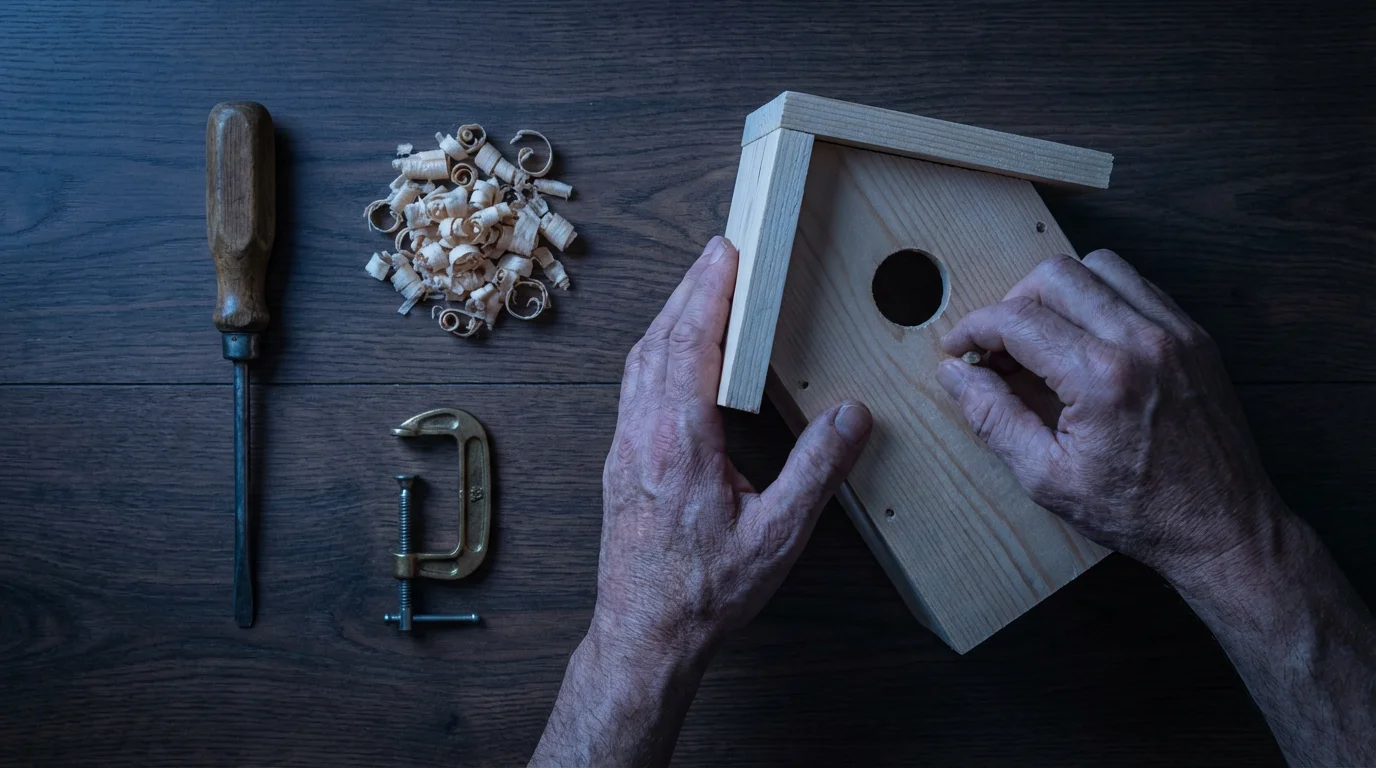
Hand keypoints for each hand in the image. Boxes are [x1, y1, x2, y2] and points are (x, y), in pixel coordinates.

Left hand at [595, 235, 872, 657]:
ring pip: (639, 361)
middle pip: (659, 339)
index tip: (727, 251)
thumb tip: (852, 417)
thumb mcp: (777, 537)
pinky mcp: (620, 464)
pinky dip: (656, 352)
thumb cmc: (704, 593)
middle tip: (718, 251)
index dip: (709, 291)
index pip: (691, 343)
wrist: (644, 637)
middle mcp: (642, 434)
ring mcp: (624, 448)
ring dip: (669, 317)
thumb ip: (815, 471)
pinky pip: (633, 387)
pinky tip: (672, 356)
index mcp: (678, 441)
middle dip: (689, 289)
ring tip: (698, 289)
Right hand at [936, 250, 1280, 578]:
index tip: (960, 350)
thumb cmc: (1138, 510)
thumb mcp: (1046, 477)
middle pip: (1054, 276)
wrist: (1222, 527)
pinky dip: (1099, 298)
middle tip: (999, 346)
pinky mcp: (1194, 336)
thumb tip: (955, 373)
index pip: (1017, 319)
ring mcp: (1175, 332)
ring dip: (1057, 291)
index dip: (974, 329)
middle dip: (1011, 303)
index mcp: (1101, 378)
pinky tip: (1084, 338)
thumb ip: (993, 417)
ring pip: (1097, 266)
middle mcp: (1141, 341)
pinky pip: (1135, 285)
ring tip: (1043, 336)